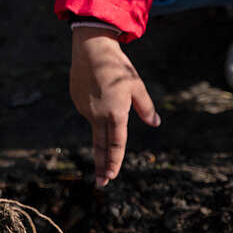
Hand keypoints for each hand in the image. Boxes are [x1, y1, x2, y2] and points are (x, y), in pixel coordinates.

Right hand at [70, 27, 160, 186]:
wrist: (91, 49)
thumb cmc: (118, 68)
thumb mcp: (137, 86)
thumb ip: (146, 108)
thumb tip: (155, 123)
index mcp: (115, 114)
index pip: (116, 145)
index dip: (114, 162)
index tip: (111, 176)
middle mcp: (98, 116)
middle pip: (100, 147)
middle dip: (101, 166)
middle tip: (101, 183)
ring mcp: (85, 109)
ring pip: (95, 125)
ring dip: (100, 130)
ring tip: (106, 101)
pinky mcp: (77, 101)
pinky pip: (89, 111)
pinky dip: (95, 109)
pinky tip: (98, 90)